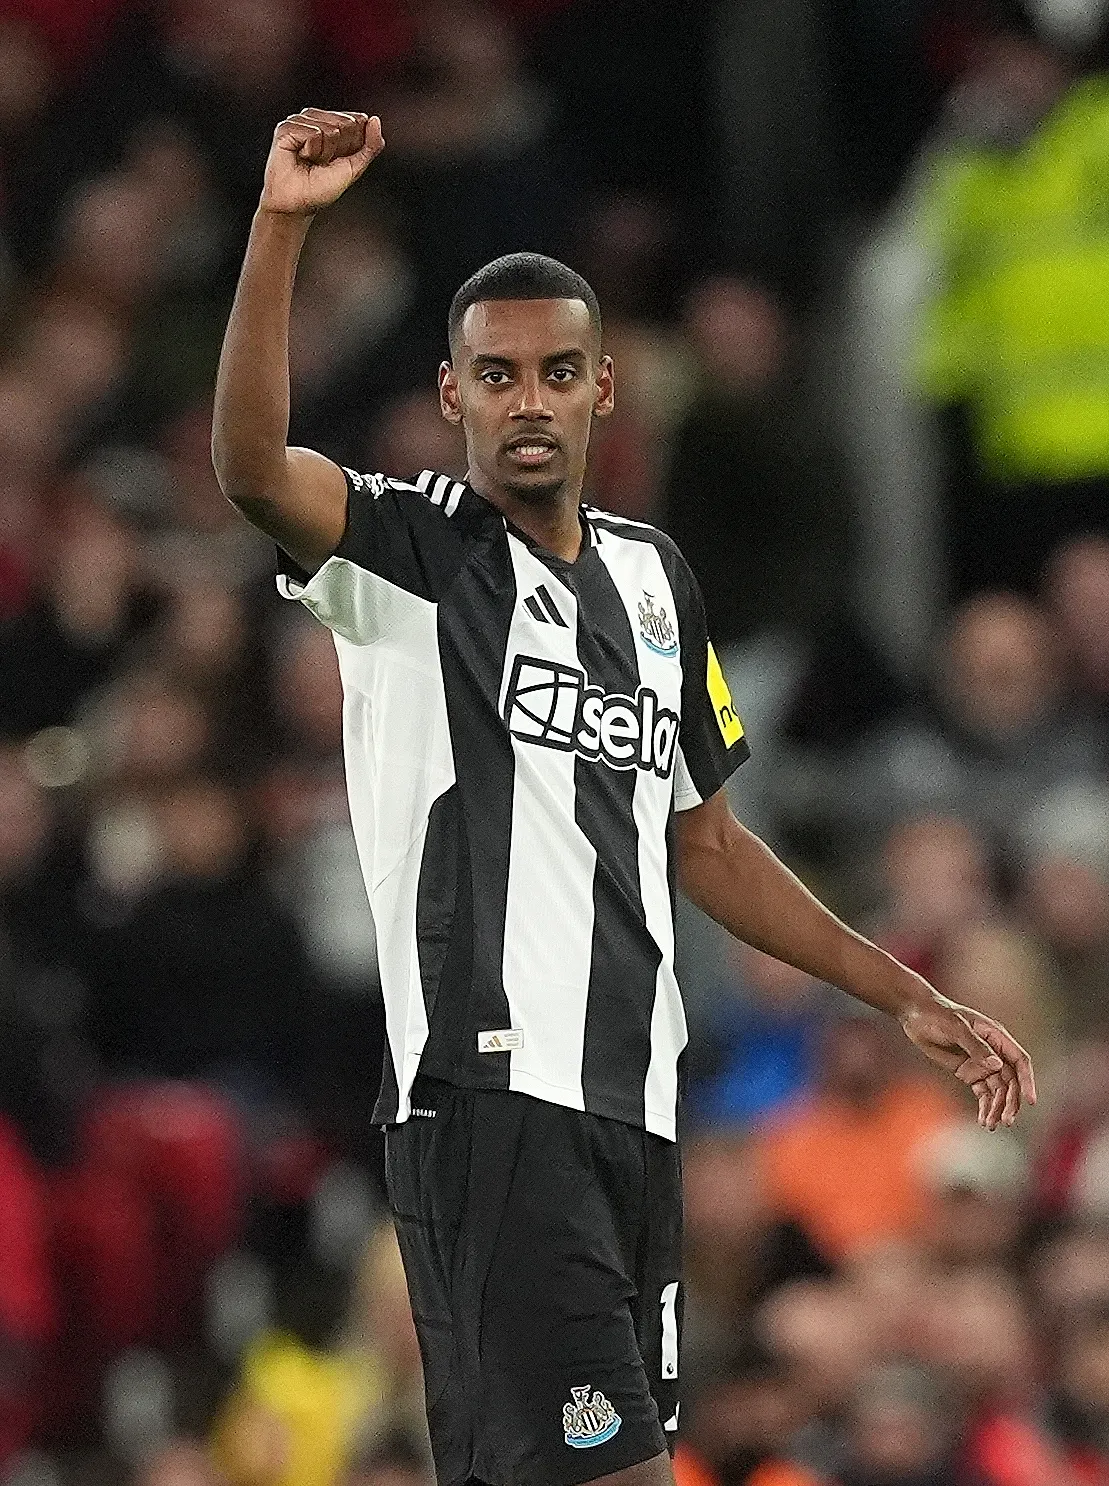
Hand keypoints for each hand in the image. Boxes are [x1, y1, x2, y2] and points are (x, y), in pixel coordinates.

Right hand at [260, 109, 384, 216]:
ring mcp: (301, 122)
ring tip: (310, 161)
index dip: (352, 146)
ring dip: (324, 152)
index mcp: (333, 125)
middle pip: (346, 123)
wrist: (298, 203)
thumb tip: (375, 119)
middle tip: (322, 162)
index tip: (338, 160)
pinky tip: (300, 157)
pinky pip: (313, 133)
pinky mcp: (287, 127)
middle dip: (339, 149)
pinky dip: (311, 150)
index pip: (358, 121)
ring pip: (330, 128)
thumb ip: (370, 146)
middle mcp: (317, 119)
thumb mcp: (354, 168)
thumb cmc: (321, 188)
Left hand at [900, 993, 1035, 1129]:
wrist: (914, 1014)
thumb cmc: (937, 1015)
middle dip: (1010, 1101)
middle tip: (1006, 1120)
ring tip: (990, 1124)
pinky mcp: (968, 1072)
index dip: (1027, 1081)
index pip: (1019, 1061)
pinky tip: (983, 1120)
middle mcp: (993, 1051)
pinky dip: (985, 1106)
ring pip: (997, 1090)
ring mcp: (981, 1063)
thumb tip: (998, 1065)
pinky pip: (982, 1092)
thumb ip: (976, 1046)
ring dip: (997, 1108)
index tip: (1031, 1102)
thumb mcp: (956, 1028)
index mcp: (995, 1036)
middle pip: (1010, 1080)